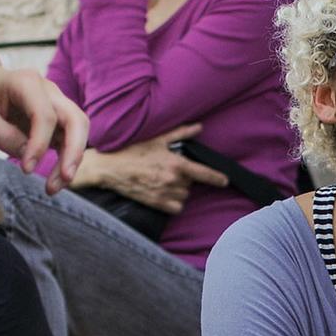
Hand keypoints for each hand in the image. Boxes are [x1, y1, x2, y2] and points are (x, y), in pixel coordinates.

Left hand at [0, 62, 88, 193]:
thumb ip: (1, 134)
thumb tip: (27, 156)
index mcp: (27, 83)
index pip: (45, 116)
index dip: (39, 144)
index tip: (26, 170)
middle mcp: (48, 91)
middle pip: (76, 120)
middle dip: (74, 151)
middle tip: (64, 178)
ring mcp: (56, 104)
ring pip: (78, 132)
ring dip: (72, 161)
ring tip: (52, 188)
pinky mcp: (56, 121)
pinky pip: (70, 142)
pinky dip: (65, 162)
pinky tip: (54, 181)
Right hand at [77, 123, 227, 211]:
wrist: (110, 168)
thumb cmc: (132, 151)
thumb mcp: (157, 139)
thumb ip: (181, 134)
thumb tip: (199, 127)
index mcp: (175, 164)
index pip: (203, 173)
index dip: (216, 178)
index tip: (225, 181)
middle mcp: (172, 180)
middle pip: (191, 184)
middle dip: (184, 178)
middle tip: (168, 169)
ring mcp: (165, 194)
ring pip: (184, 196)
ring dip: (179, 190)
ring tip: (163, 180)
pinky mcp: (157, 204)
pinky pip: (176, 207)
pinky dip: (173, 202)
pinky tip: (162, 192)